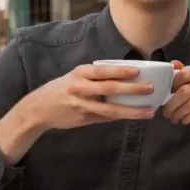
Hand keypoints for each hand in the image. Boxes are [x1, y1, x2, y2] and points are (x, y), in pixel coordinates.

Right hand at [23, 64, 156, 129]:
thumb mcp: (74, 77)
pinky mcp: (83, 119)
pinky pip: (105, 118)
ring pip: (111, 109)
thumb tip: (122, 79)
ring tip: (148, 111)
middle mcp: (80, 88)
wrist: (38, 108)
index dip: (121, 70)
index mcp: (80, 73)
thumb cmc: (61, 89)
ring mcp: (82, 105)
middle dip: (132, 89)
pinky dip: (120, 117)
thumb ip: (94, 78)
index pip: (103, 70)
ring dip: (132, 111)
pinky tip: (133, 116)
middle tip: (150, 88)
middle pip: (110, 88)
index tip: (138, 70)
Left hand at [163, 60, 189, 137]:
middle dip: (172, 104)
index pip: (185, 73)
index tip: (165, 95)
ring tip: (173, 119)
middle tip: (165, 113)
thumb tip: (172, 64)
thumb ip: (183, 76)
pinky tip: (184, 121)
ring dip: (179, 113)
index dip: (172, 85)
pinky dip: (189, 118)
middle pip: (186, 90)